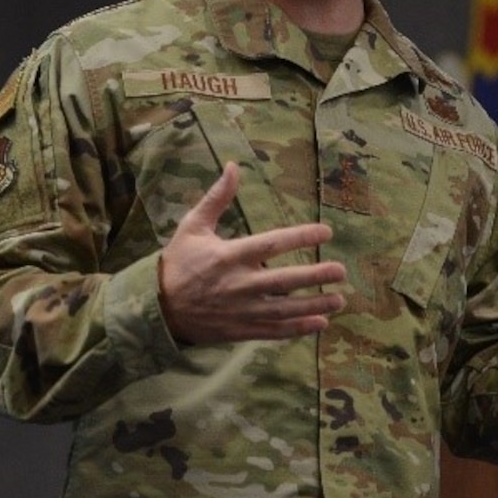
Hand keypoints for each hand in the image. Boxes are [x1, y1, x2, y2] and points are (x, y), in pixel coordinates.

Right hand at [157, 162, 346, 343]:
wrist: (156, 308)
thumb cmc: (178, 262)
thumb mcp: (192, 226)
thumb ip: (217, 198)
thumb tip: (234, 166)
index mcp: (228, 255)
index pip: (271, 244)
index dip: (300, 237)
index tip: (326, 232)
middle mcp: (238, 284)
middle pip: (284, 280)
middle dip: (315, 275)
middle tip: (341, 271)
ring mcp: (240, 310)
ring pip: (284, 309)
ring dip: (314, 305)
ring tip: (340, 300)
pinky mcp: (239, 330)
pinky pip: (273, 331)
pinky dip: (297, 329)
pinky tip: (320, 323)